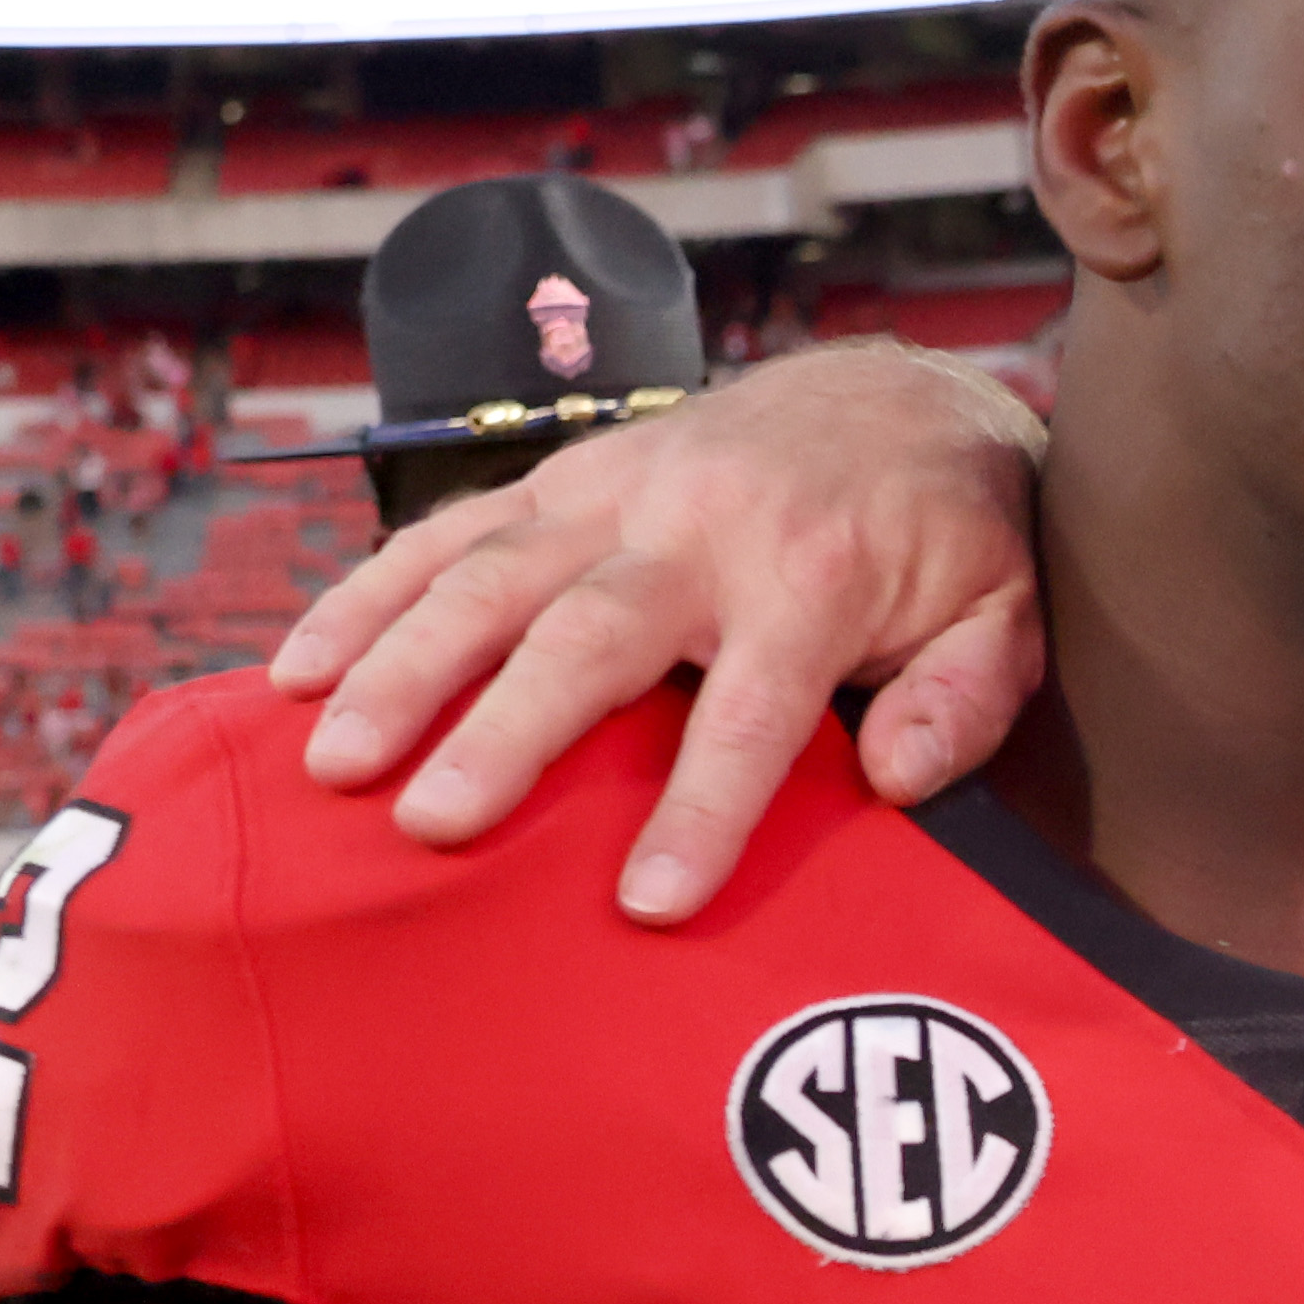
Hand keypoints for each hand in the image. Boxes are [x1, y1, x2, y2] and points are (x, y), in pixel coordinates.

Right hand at [273, 341, 1055, 921]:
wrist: (900, 397)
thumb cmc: (952, 541)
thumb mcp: (1008, 617)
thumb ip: (967, 698)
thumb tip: (905, 781)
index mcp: (816, 575)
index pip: (754, 710)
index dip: (702, 808)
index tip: (648, 905)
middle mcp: (702, 523)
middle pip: (588, 633)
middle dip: (503, 730)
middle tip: (429, 824)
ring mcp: (619, 489)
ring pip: (489, 570)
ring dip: (400, 661)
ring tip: (328, 753)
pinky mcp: (564, 476)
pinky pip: (449, 529)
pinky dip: (367, 593)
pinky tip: (295, 667)